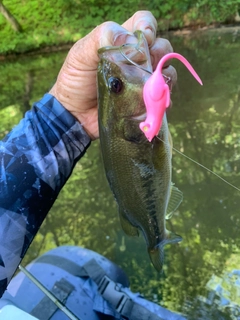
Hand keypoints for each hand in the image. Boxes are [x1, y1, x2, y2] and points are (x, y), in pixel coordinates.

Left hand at [49, 11, 176, 139]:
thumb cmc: (76, 81)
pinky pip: (163, 96)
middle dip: (159, 52)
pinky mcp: (145, 100)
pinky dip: (162, 97)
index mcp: (122, 42)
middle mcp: (137, 59)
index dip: (148, 26)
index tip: (144, 38)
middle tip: (144, 66)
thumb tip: (130, 39)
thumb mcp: (81, 55)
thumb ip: (101, 38)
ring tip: (148, 86)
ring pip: (167, 71)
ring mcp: (143, 81)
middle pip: (161, 46)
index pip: (144, 23)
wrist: (75, 114)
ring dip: (162, 76)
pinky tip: (152, 101)